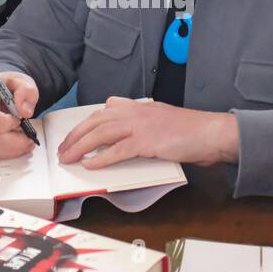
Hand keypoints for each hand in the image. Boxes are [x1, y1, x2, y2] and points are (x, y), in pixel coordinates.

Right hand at [0, 72, 39, 158]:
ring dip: (10, 150)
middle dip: (14, 143)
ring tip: (23, 143)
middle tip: (29, 141)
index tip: (19, 120)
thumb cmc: (1, 87)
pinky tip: (11, 146)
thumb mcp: (19, 81)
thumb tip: (25, 112)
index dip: (9, 123)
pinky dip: (1, 153)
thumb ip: (26, 91)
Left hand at [56, 97, 238, 168]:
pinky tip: (89, 165)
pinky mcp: (147, 142)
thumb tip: (122, 130)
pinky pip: (117, 151)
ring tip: (68, 158)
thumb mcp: (160, 116)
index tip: (73, 134)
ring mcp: (140, 126)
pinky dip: (101, 158)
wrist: (210, 132)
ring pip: (101, 134)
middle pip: (95, 121)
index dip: (84, 123)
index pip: (103, 110)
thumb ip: (140, 120)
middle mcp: (135, 112)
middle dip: (75, 136)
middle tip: (63, 150)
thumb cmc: (189, 129)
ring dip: (81, 147)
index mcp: (138, 106)